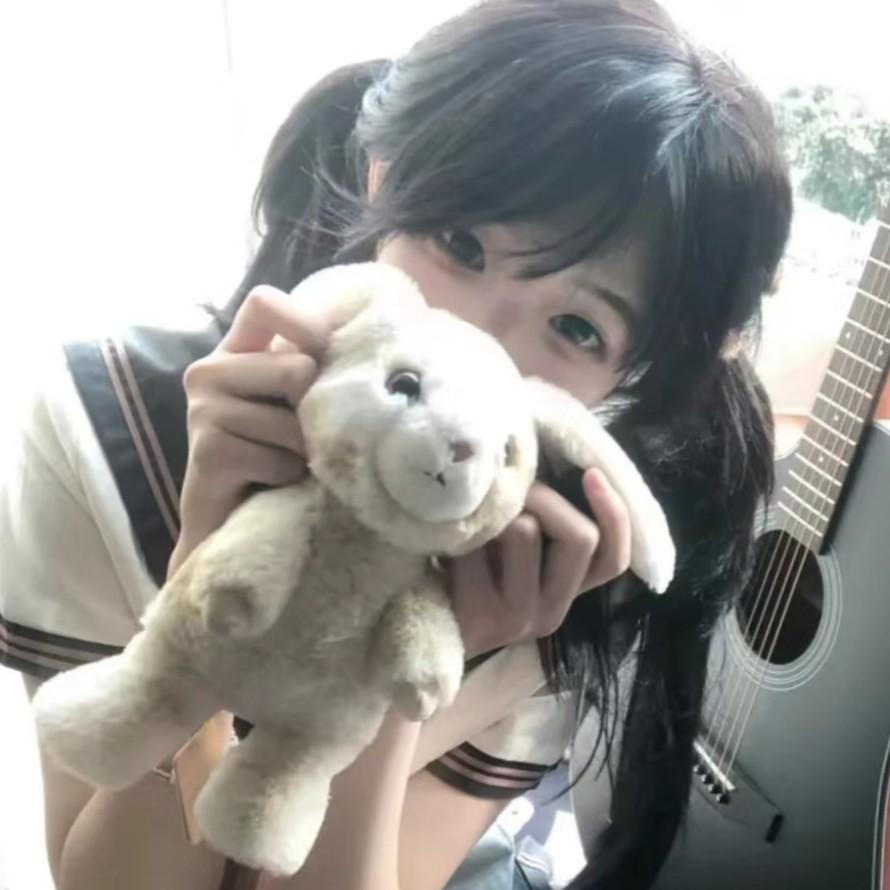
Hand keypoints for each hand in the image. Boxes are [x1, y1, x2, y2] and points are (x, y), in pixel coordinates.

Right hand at [170, 286, 329, 573]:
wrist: (229, 522)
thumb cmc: (274, 457)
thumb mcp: (296, 405)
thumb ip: (313, 367)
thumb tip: (374, 341)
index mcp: (235, 351)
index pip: (264, 303)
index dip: (304, 322)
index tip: (326, 353)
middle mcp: (209, 371)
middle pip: (295, 368)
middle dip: (314, 411)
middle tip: (301, 437)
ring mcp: (203, 410)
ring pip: (294, 422)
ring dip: (303, 452)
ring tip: (286, 464)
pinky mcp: (208, 451)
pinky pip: (280, 459)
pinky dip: (288, 477)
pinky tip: (270, 484)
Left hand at [446, 469, 630, 658]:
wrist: (418, 626)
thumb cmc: (466, 577)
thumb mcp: (512, 555)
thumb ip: (541, 527)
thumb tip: (545, 463)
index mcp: (566, 594)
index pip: (613, 560)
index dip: (614, 514)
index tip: (591, 474)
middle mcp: (552, 611)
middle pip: (580, 536)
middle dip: (547, 497)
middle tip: (511, 490)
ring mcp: (517, 616)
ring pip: (526, 530)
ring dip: (499, 509)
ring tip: (472, 516)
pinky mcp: (480, 613)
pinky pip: (479, 541)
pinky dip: (465, 524)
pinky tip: (448, 534)